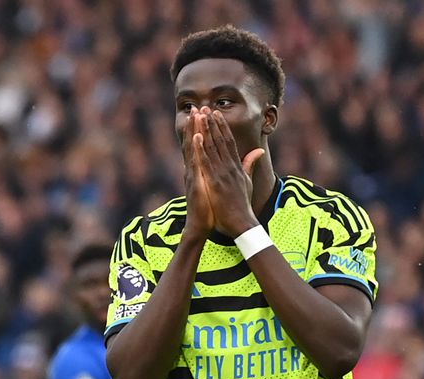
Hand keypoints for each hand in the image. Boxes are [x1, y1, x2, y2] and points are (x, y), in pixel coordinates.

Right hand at [183, 106, 214, 237]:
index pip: (201, 146)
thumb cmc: (210, 209)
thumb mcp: (218, 189)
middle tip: (198, 107)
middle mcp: (194, 170)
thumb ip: (223, 175)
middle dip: (196, 125)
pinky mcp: (195, 182)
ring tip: (195, 115)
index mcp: (201, 170)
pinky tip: (196, 137)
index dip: (203, 130)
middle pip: (195, 143)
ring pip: (193, 149)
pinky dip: (195, 150)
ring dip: (194, 131)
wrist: (201, 226)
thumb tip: (230, 165)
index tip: (206, 114)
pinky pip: (195, 163)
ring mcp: (193, 175)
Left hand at [194, 107, 264, 236]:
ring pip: (213, 147)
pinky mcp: (215, 182)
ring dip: (207, 130)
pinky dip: (202, 149)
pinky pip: (207, 162)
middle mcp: (230, 167)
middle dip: (213, 123)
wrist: (242, 223)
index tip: (216, 114)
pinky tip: (197, 137)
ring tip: (200, 115)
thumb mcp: (248, 182)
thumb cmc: (243, 205)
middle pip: (221, 140)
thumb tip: (258, 150)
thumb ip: (250, 165)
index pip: (229, 142)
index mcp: (236, 167)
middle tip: (206, 107)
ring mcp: (223, 174)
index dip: (222, 127)